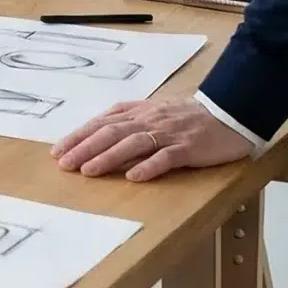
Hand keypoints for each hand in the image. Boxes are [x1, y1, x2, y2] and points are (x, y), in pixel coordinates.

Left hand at [53, 97, 252, 181]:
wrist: (229, 112)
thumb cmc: (189, 115)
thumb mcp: (154, 111)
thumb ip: (129, 118)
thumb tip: (98, 130)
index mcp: (139, 112)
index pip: (102, 123)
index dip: (79, 136)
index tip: (58, 151)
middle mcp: (150, 121)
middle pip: (111, 132)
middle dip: (85, 147)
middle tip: (64, 163)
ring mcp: (169, 134)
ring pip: (133, 143)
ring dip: (108, 157)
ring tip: (88, 170)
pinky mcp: (189, 148)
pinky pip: (167, 157)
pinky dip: (149, 166)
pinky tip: (134, 177)